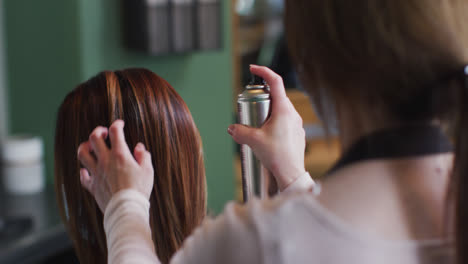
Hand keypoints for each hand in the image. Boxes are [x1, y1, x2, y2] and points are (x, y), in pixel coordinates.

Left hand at [77, 120, 153, 211]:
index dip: (117, 124)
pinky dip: (84, 171)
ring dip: (85, 147)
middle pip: (94, 138)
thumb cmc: (139, 190)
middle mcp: (105, 161)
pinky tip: (88, 170)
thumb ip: (144, 156)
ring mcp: (97, 173)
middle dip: (98, 131)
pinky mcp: (92, 186)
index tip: (120, 124)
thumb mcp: (148, 170)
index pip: (115, 131)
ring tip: (91, 147)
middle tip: (104, 133)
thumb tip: (139, 147)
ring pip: (82, 154)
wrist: (126, 209)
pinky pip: (83, 176)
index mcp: (120, 154)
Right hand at [228, 65, 305, 190]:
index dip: (264, 71)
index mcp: (284, 110)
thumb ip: (240, 131)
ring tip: (257, 125)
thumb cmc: (277, 156)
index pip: (276, 82)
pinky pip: (285, 122)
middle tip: (251, 107)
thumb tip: (232, 128)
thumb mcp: (253, 141)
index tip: (254, 69)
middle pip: (277, 96)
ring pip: (281, 110)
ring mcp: (297, 124)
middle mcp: (293, 114)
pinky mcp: (297, 134)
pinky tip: (267, 137)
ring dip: (268, 113)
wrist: (291, 174)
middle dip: (263, 98)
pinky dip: (274, 124)